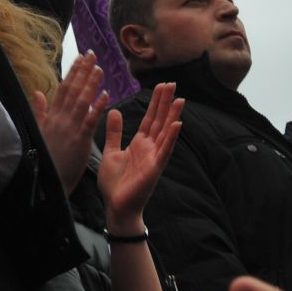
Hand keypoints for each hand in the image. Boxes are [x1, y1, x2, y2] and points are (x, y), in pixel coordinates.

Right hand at [30, 50, 107, 197]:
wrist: (46, 182)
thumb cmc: (45, 158)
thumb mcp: (38, 131)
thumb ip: (39, 111)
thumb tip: (38, 92)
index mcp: (51, 116)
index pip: (63, 88)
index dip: (72, 72)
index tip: (80, 58)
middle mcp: (60, 118)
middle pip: (73, 90)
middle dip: (83, 71)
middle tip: (92, 54)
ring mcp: (70, 129)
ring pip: (82, 101)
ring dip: (91, 84)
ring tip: (100, 68)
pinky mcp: (80, 141)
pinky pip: (90, 121)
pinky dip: (98, 107)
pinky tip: (106, 95)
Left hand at [97, 81, 183, 233]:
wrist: (116, 207)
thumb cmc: (115, 183)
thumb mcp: (111, 151)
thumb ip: (115, 132)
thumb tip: (114, 110)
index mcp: (139, 144)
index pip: (150, 118)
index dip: (156, 102)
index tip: (162, 85)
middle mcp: (150, 148)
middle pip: (160, 121)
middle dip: (166, 103)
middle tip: (172, 83)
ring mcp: (154, 158)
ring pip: (166, 133)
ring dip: (173, 116)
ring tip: (180, 99)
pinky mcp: (155, 169)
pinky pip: (164, 151)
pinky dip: (171, 137)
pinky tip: (178, 124)